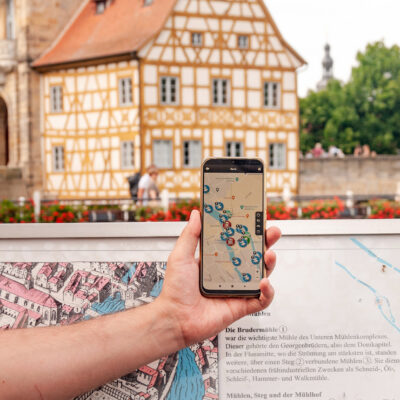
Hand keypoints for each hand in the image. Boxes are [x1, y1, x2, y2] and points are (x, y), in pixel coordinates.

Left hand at [156, 210, 280, 347]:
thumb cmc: (175, 289)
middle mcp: (230, 273)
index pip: (238, 241)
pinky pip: (261, 299)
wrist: (175, 319)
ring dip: (269, 263)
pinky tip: (264, 283)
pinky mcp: (242, 306)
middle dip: (266, 242)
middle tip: (272, 231)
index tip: (256, 218)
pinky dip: (268, 292)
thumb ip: (190, 235)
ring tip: (269, 255)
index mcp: (217, 260)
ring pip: (262, 274)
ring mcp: (237, 289)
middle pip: (254, 255)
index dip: (249, 231)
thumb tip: (196, 213)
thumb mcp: (181, 256)